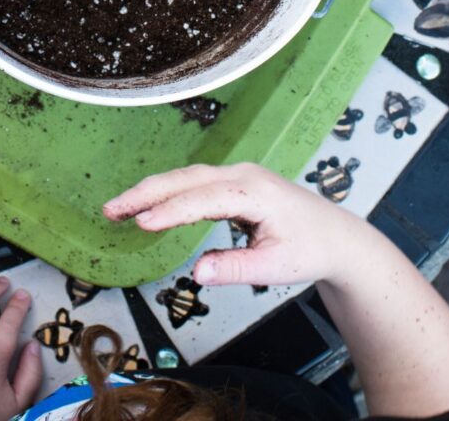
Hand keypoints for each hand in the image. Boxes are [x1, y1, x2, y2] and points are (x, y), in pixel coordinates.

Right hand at [105, 162, 362, 286]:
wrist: (336, 237)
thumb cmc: (310, 249)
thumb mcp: (276, 266)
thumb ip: (236, 268)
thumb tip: (196, 273)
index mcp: (255, 191)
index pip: (204, 198)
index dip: (171, 210)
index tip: (142, 223)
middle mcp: (243, 175)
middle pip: (187, 179)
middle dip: (147, 193)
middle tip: (112, 209)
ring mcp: (238, 176)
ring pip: (186, 178)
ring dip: (152, 191)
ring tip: (118, 209)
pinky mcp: (233, 184)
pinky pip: (194, 184)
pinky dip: (167, 193)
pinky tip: (146, 207)